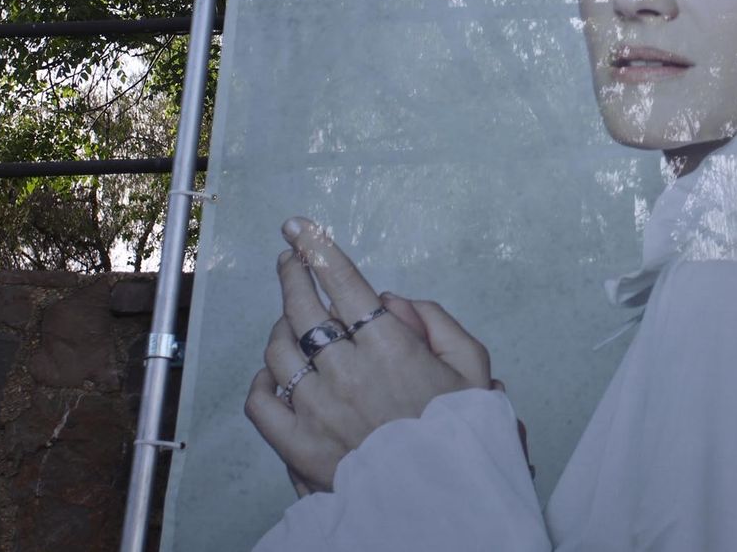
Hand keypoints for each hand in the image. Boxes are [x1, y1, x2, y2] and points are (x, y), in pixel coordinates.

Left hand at [243, 218, 492, 493]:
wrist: (443, 509)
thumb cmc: (461, 439)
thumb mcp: (475, 371)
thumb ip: (437, 323)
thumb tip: (389, 300)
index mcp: (391, 348)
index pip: (343, 282)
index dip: (316, 247)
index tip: (299, 226)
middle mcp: (348, 371)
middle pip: (303, 307)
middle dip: (291, 273)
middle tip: (287, 258)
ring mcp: (318, 409)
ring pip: (279, 350)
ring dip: (281, 325)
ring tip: (290, 319)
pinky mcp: (298, 446)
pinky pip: (262, 402)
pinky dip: (262, 381)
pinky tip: (273, 374)